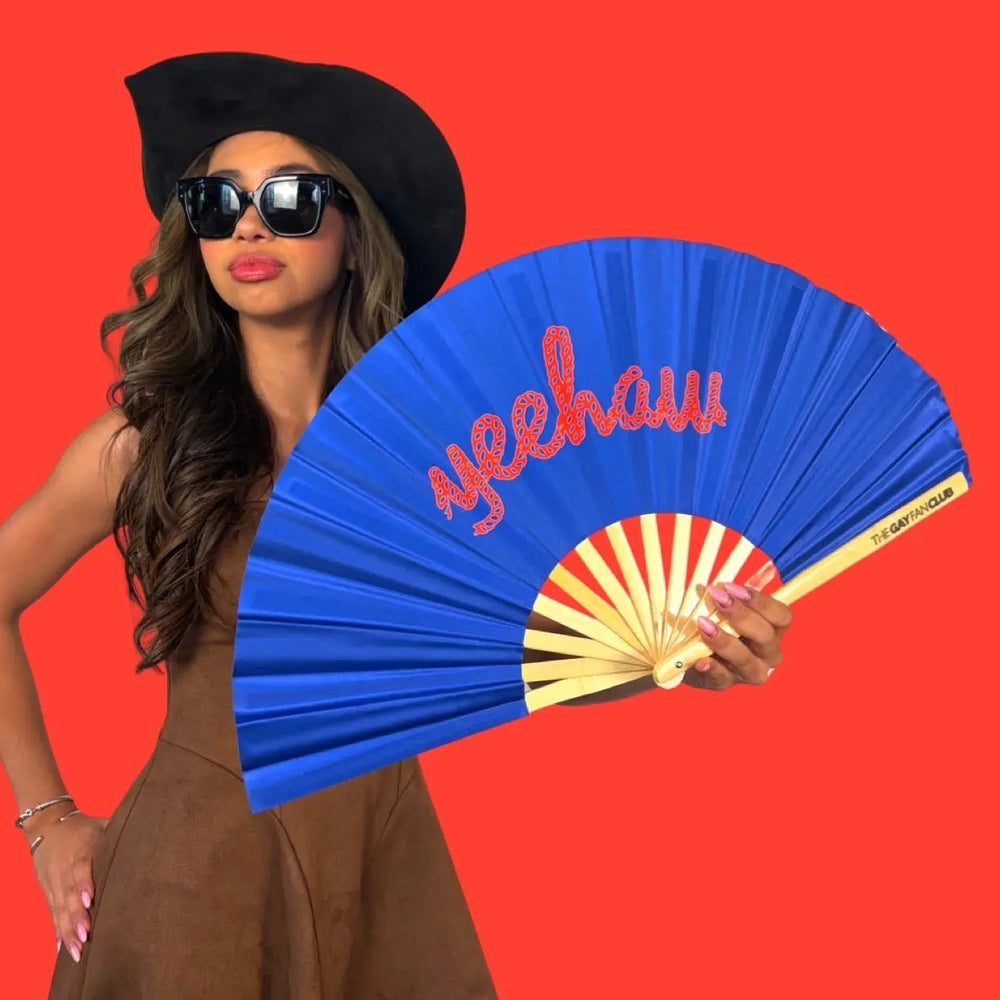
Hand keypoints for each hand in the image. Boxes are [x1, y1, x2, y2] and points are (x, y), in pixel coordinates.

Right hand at [27, 808, 108, 961]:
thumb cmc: (84, 828)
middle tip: (86, 935)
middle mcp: (64, 868)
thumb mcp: (102, 825)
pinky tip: (63, 947)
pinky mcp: (48, 892)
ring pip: (60, 908)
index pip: (81, 867)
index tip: (90, 900)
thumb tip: (151, 831)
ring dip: (67, 929)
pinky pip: (53, 913)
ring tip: (77, 949)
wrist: (47, 826)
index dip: (84, 883)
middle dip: (76, 916)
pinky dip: (57, 930)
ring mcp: (54, 882)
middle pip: (69, 894)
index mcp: (81, 849)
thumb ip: (121, 831)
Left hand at [682, 580, 792, 689]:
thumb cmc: (714, 621)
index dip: (760, 601)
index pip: (782, 616)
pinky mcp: (724, 683)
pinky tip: (700, 660)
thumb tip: (766, 567)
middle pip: (765, 636)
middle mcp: (767, 654)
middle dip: (741, 615)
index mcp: (773, 631)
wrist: (687, 652)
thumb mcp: (725, 605)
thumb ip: (739, 592)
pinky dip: (711, 668)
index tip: (732, 587)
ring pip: (745, 659)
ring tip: (704, 624)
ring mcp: (747, 672)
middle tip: (716, 598)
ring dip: (725, 640)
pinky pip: (721, 678)